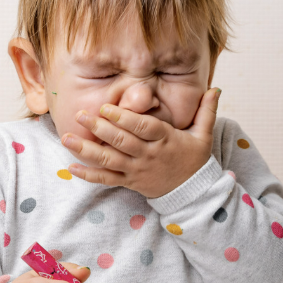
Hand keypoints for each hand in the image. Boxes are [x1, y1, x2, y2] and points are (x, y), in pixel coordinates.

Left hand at [62, 87, 220, 197]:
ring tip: (66, 138)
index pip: (142, 128)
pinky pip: (106, 179)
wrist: (193, 193)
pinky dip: (88, 175)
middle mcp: (148, 155)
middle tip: (80, 115)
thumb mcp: (204, 135)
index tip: (107, 108)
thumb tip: (215, 89)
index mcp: (165, 140)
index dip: (124, 119)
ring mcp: (136, 170)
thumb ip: (206, 111)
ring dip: (86, 150)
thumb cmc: (195, 160)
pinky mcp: (129, 182)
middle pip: (121, 142)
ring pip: (109, 160)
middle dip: (99, 128)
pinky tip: (71, 167)